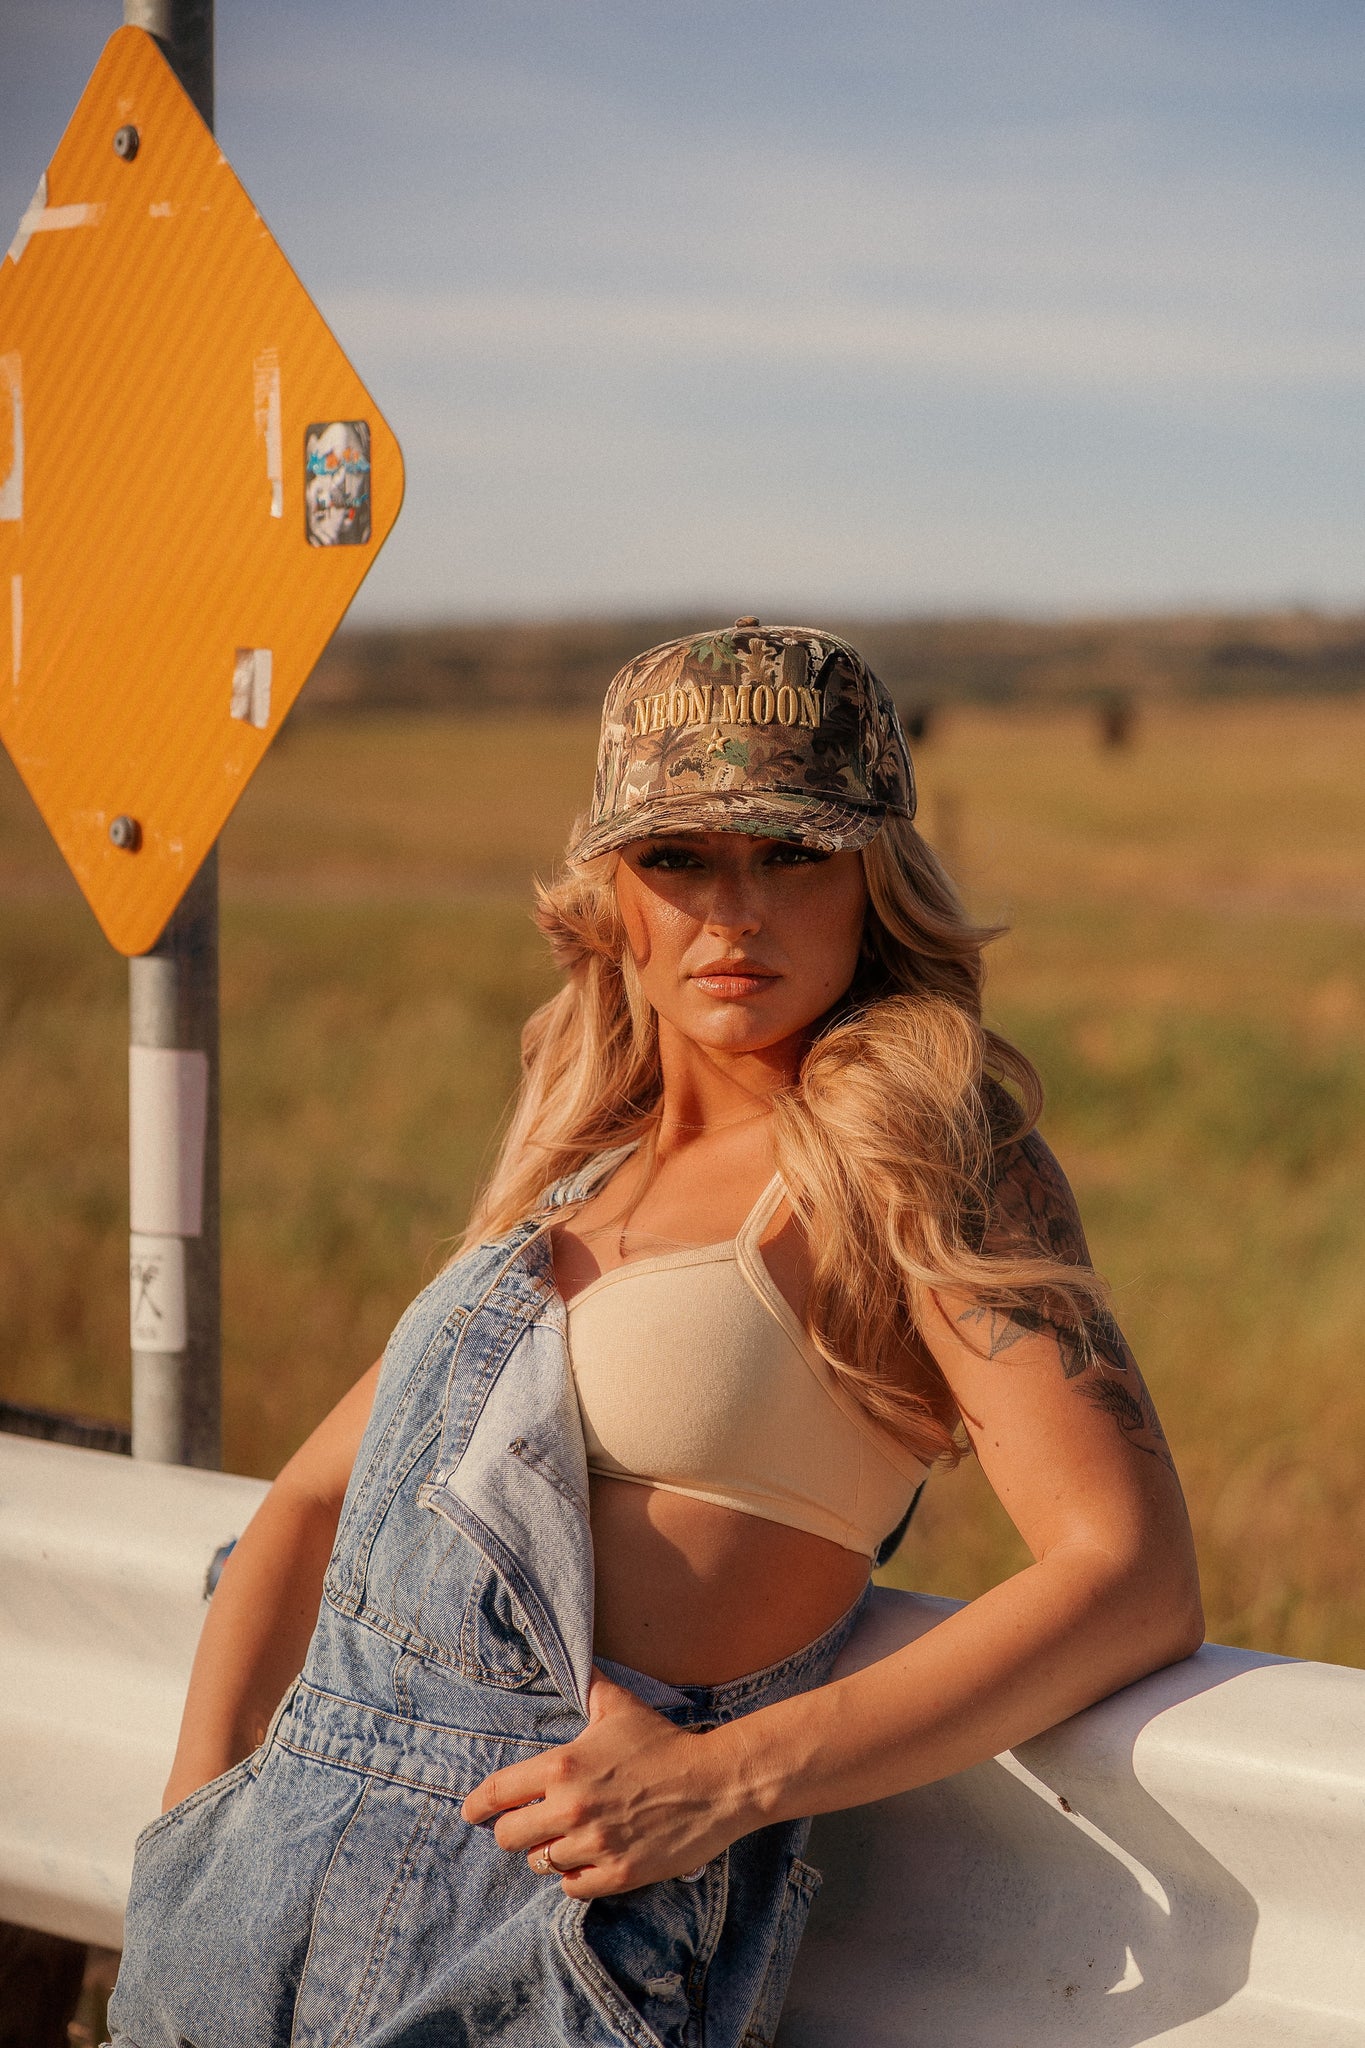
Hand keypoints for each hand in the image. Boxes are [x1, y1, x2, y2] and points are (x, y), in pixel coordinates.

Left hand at [460, 1669, 750, 1897]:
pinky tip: (585, 1860)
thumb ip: (588, 1685)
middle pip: (509, 1837)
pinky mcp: (618, 1873)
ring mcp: (595, 1844)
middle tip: (526, 1825)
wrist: (715, 1783)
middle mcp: (572, 1808)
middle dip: (513, 1831)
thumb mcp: (620, 1707)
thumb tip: (574, 1658)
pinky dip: (574, 1876)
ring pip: (540, 1863)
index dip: (478, 1806)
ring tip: (564, 1839)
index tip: (471, 1813)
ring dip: (547, 1852)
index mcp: (563, 1766)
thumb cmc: (664, 1743)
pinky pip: (573, 1886)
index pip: (498, 1793)